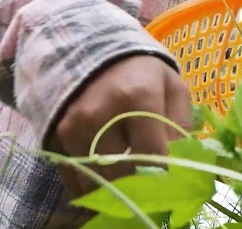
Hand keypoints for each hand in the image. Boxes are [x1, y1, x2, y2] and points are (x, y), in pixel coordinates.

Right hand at [47, 54, 192, 197]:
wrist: (95, 50)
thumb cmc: (143, 73)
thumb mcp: (173, 89)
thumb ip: (182, 128)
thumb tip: (182, 169)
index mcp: (139, 97)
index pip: (154, 157)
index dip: (165, 178)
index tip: (171, 186)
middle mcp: (102, 113)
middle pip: (124, 174)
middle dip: (140, 187)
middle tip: (150, 191)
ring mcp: (76, 126)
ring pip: (97, 182)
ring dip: (115, 190)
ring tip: (129, 184)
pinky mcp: (58, 136)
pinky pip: (76, 179)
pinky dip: (93, 185)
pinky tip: (107, 177)